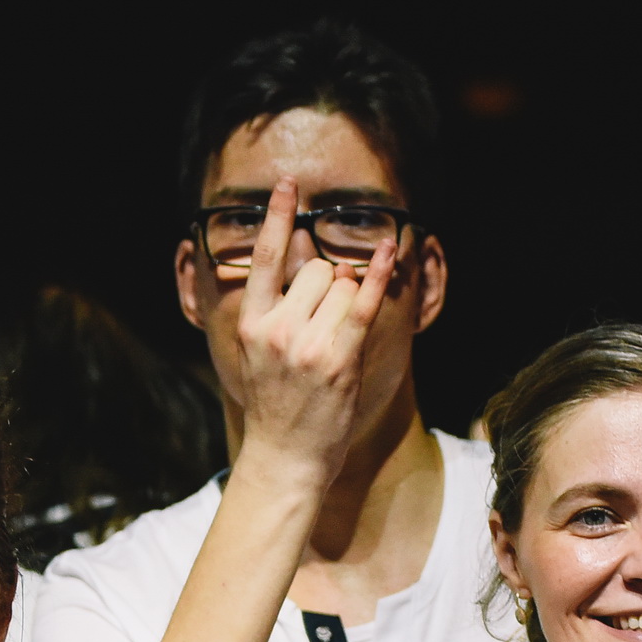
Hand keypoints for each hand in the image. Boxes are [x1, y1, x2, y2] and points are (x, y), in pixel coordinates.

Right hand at [228, 177, 399, 482]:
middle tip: (324, 327)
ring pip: (341, 288)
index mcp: (252, 324)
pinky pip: (362, 305)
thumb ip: (274, 313)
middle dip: (328, 287)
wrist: (285, 457)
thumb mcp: (258, 355)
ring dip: (348, 304)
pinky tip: (388, 250)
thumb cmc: (276, 406)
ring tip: (334, 344)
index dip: (279, 218)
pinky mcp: (339, 360)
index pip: (264, 260)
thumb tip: (312, 271)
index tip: (288, 185)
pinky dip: (379, 275)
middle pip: (316, 272)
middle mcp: (277, 329)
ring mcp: (308, 345)